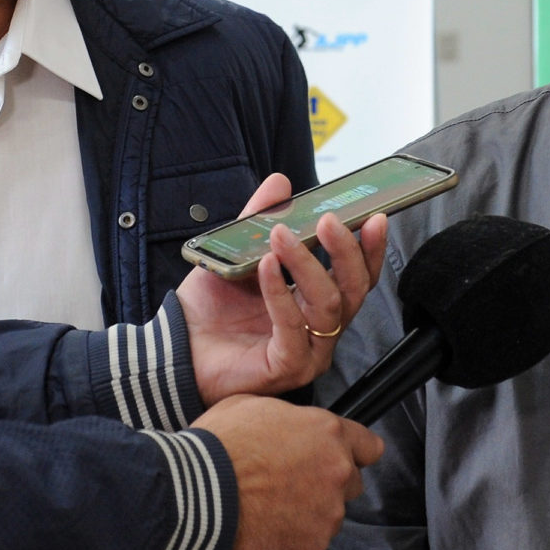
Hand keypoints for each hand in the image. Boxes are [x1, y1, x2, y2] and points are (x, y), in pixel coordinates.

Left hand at [176, 174, 386, 405]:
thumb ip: (261, 218)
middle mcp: (322, 328)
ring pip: (329, 305)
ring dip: (306, 265)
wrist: (176, 344)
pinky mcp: (287, 367)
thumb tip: (280, 182)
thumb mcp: (239, 252)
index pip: (358, 275)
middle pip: (355, 289)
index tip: (373, 217)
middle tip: (328, 220)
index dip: (369, 247)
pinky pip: (293, 328)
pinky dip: (280, 293)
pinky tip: (265, 266)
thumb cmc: (212, 307)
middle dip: (345, 251)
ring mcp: (309, 351)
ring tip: (281, 235)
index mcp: (317, 301)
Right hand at [193, 394, 383, 549]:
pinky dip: (294, 536)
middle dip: (329, 481)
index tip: (346, 457)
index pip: (369, 445)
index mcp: (327, 432)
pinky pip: (312, 539)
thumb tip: (290, 424)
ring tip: (272, 505)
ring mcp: (328, 511)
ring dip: (311, 510)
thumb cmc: (220, 446)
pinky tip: (266, 524)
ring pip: (331, 512)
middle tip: (293, 481)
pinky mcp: (313, 545)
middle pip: (351, 481)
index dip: (355, 450)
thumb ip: (289, 417)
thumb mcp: (255, 405)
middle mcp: (337, 471)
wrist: (198, 495)